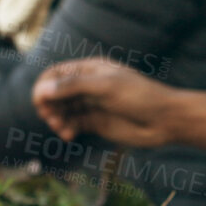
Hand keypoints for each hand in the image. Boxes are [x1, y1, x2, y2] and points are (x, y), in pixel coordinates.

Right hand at [32, 59, 177, 147]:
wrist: (165, 120)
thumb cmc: (139, 97)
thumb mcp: (106, 87)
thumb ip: (73, 86)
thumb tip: (42, 89)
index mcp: (90, 70)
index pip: (56, 74)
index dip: (44, 86)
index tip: (40, 102)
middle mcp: (88, 86)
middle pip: (56, 93)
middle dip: (49, 105)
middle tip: (51, 117)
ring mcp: (92, 105)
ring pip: (62, 110)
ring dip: (56, 119)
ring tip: (63, 129)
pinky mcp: (96, 123)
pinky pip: (72, 124)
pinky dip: (66, 129)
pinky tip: (69, 135)